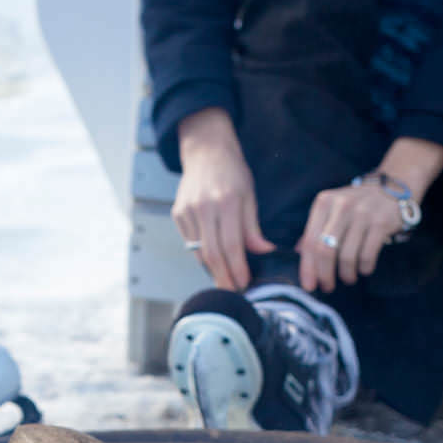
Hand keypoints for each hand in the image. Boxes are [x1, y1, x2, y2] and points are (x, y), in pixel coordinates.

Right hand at [174, 108, 274, 290]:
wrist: (205, 150)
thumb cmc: (233, 172)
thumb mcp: (249, 196)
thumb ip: (253, 228)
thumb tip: (264, 253)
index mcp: (226, 202)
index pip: (231, 245)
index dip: (237, 268)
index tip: (245, 284)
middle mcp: (203, 207)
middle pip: (212, 254)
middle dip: (223, 278)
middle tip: (233, 292)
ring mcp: (187, 211)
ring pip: (198, 252)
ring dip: (212, 270)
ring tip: (226, 280)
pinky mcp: (178, 213)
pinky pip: (190, 243)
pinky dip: (202, 255)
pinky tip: (213, 261)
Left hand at [295, 184, 404, 292]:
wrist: (391, 188)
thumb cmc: (355, 205)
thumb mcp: (331, 210)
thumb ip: (315, 230)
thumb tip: (299, 254)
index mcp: (324, 203)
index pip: (310, 241)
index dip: (308, 268)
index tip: (309, 286)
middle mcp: (342, 206)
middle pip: (325, 251)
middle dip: (325, 275)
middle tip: (328, 287)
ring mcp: (362, 214)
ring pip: (347, 257)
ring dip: (346, 274)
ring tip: (348, 278)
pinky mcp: (381, 223)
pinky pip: (367, 255)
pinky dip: (364, 268)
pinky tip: (364, 269)